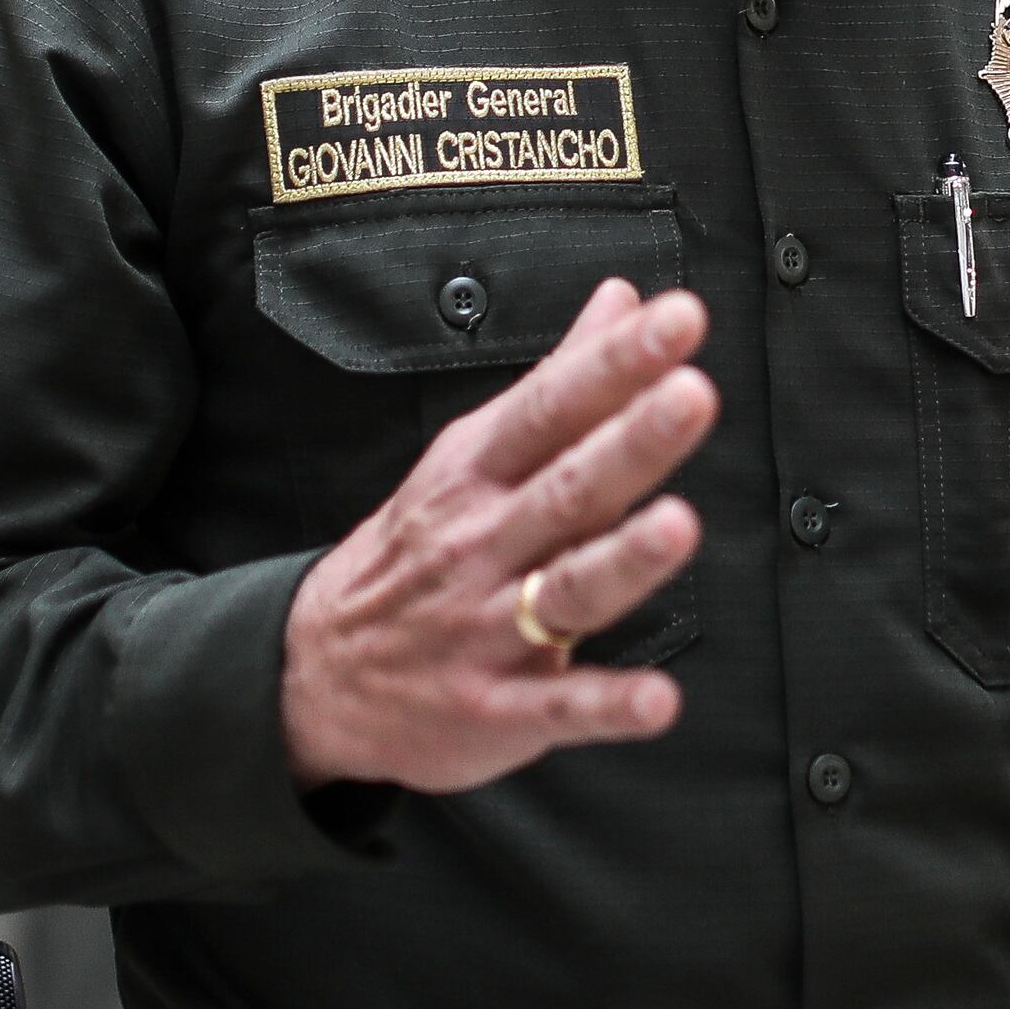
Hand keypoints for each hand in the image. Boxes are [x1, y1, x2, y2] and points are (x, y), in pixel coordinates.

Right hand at [280, 280, 710, 792]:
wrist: (317, 672)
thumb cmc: (420, 551)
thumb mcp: (471, 454)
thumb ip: (560, 380)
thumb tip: (624, 299)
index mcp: (479, 474)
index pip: (552, 407)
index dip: (614, 363)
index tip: (676, 319)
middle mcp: (483, 544)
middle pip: (567, 488)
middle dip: (630, 443)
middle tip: (692, 395)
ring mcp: (488, 628)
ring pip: (567, 590)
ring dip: (624, 560)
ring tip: (678, 526)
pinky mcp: (498, 709)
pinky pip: (561, 708)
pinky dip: (608, 705)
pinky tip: (659, 701)